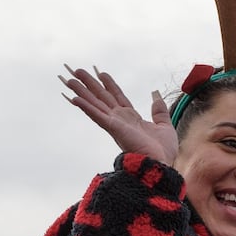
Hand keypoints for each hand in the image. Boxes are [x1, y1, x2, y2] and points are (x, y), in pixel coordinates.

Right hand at [59, 65, 177, 165]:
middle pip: (102, 97)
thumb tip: (156, 96)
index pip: (117, 96)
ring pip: (95, 104)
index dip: (109, 84)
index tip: (101, 73)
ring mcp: (114, 124)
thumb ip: (159, 111)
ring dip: (81, 92)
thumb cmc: (162, 152)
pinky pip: (97, 115)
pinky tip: (74, 98)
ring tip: (70, 80)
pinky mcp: (113, 128)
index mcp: (131, 118)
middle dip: (90, 84)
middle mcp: (119, 119)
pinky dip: (86, 107)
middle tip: (77, 71)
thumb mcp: (164, 126)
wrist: (160, 164)